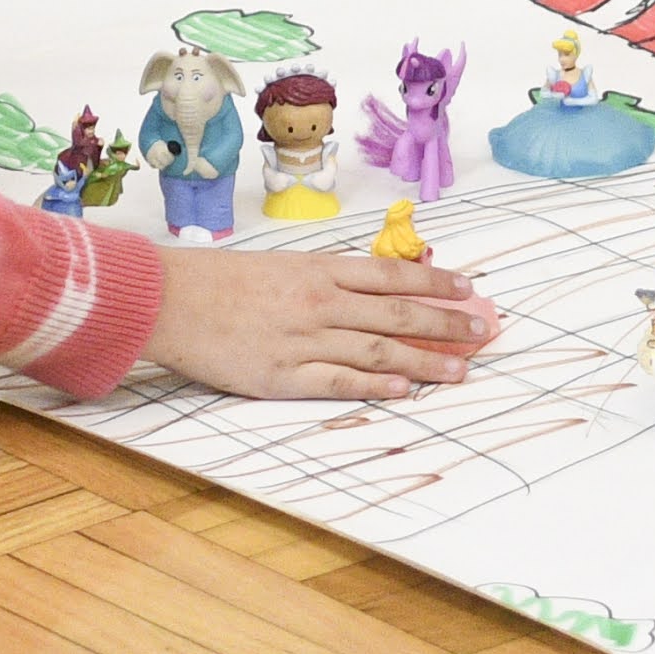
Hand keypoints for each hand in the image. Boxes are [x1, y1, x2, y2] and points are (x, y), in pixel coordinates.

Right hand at [146, 240, 495, 401]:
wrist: (170, 300)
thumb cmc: (219, 281)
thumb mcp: (280, 265)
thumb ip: (324, 278)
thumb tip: (371, 287)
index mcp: (319, 270)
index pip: (392, 275)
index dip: (436, 283)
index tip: (470, 289)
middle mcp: (320, 303)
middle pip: (398, 313)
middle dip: (447, 322)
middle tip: (484, 330)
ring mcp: (304, 340)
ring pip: (379, 349)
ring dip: (426, 360)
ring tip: (461, 369)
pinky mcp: (284, 376)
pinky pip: (340, 381)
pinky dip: (376, 384)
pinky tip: (406, 388)